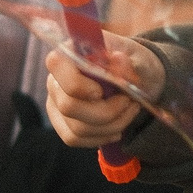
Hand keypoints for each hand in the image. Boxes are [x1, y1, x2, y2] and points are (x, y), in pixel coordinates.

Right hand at [43, 42, 162, 148]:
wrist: (136, 78)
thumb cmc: (133, 65)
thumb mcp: (138, 57)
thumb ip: (128, 62)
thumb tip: (118, 60)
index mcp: (68, 53)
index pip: (56, 65)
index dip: (79, 84)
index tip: (103, 90)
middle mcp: (55, 79)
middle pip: (69, 106)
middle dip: (108, 111)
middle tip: (130, 102)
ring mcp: (56, 104)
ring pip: (76, 128)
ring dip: (112, 125)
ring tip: (130, 111)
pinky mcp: (62, 124)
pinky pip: (76, 139)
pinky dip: (102, 137)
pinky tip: (117, 128)